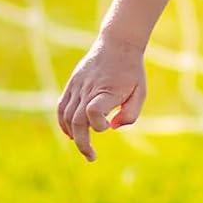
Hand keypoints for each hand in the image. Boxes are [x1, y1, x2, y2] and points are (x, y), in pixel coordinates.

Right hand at [57, 36, 145, 161]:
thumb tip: (113, 127)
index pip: (92, 111)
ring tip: (84, 148)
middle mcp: (89, 89)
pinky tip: (71, 134)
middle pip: (76, 120)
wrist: (117, 44)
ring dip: (73, 135)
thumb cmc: (131, 71)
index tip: (108, 126)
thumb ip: (131, 114)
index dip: (97, 124)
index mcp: (106, 91)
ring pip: (66, 116)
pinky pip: (62, 107)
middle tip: (91, 157)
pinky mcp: (72, 84)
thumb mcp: (140, 92)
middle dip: (83, 143)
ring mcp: (77, 86)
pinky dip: (63, 123)